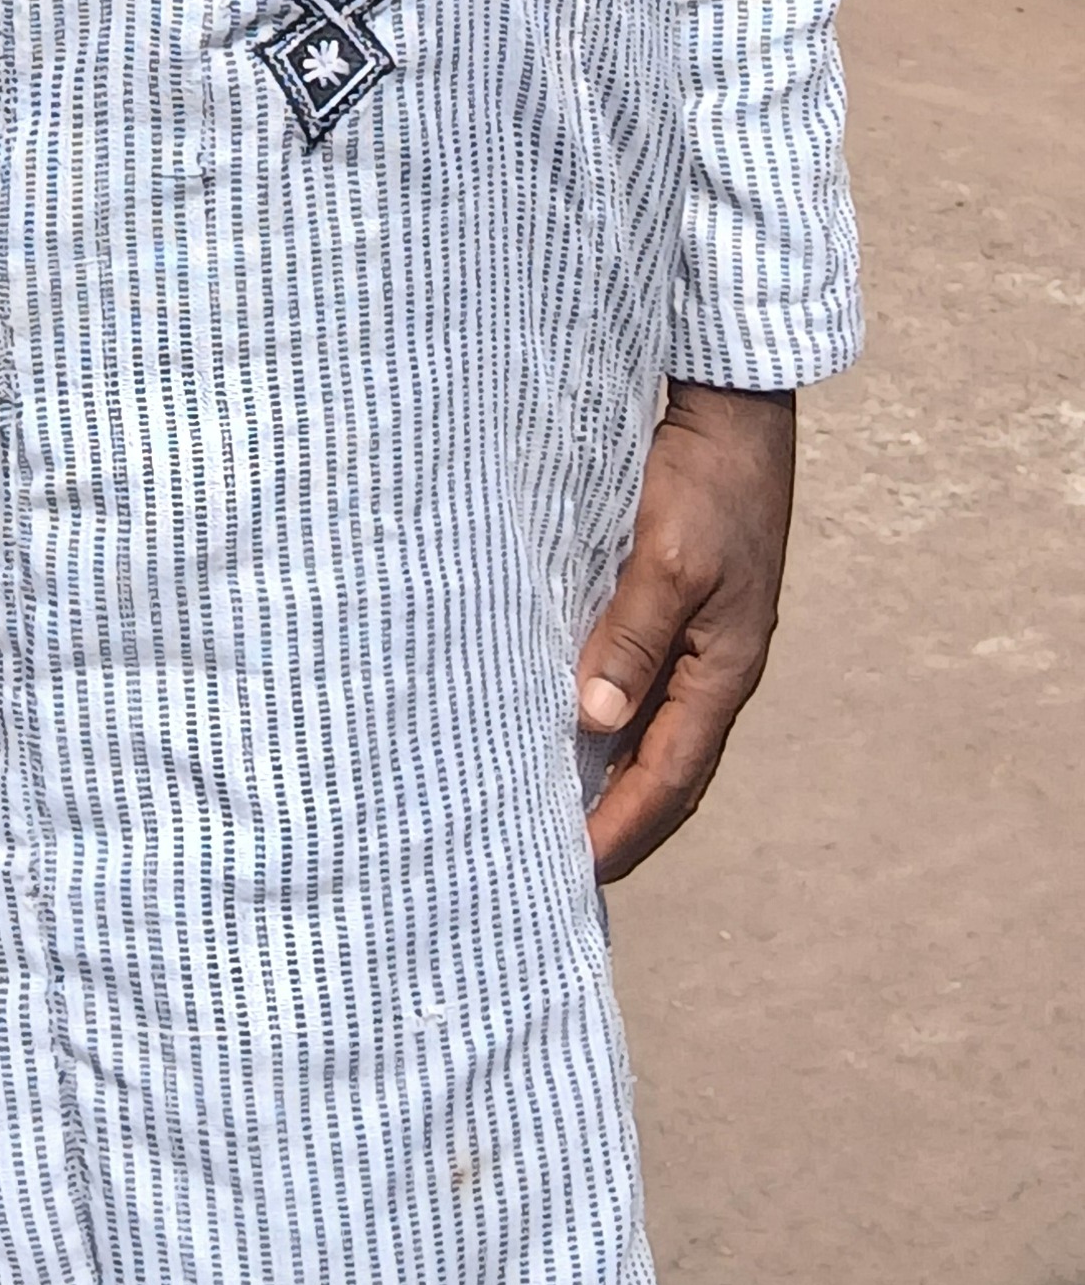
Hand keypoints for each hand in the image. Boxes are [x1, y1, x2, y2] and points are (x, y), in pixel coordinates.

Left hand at [579, 380, 797, 882]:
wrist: (732, 412)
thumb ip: (632, 637)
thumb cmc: (706, 481)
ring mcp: (700, 640)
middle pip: (668, 770)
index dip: (625, 828)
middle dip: (621, 823)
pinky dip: (608, 719)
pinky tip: (565, 723)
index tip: (576, 872)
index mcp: (724, 671)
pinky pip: (643, 684)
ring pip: (654, 731)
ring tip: (552, 811)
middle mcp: (714, 668)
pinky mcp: (677, 606)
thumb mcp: (669, 558)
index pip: (670, 777)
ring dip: (611, 776)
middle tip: (556, 866)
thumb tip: (594, 721)